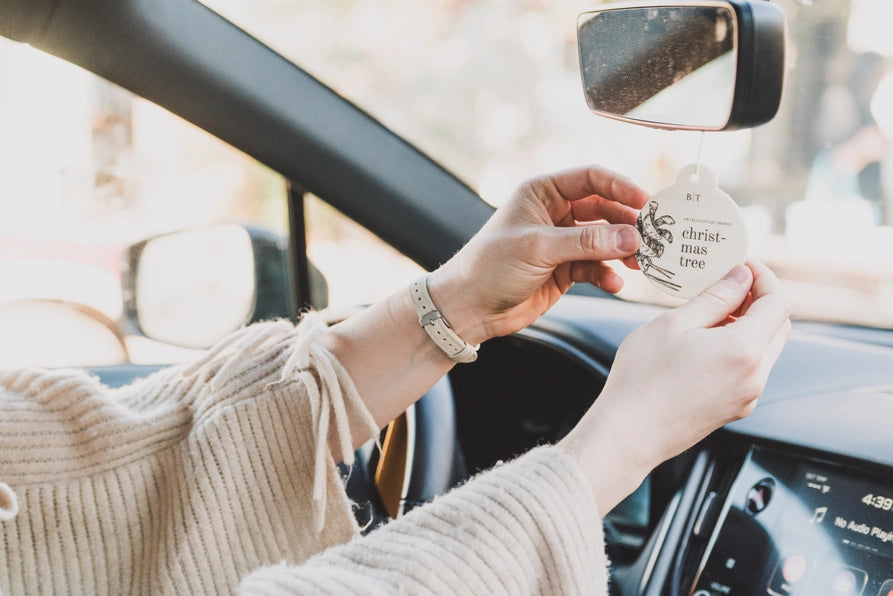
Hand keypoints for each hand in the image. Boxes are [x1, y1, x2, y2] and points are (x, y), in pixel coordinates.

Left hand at [428, 166, 648, 344]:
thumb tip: (629, 237)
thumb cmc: (488, 266)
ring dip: (622, 251)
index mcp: (542, 192)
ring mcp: (560, 242)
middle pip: (603, 210)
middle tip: (650, 238)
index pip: (591, 179)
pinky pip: (596, 267)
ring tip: (638, 262)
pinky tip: (614, 283)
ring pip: (604, 240)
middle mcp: (553, 213)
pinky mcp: (564, 269)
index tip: (645, 202)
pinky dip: (607, 274)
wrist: (469, 308)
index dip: (620, 187)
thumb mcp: (538, 247)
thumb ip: (586, 243)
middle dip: (626, 224)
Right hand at [560, 260, 790, 511]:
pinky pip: (749, 369)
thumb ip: (715, 297)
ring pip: (765, 349)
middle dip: (758, 300)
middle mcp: (754, 376)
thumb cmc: (643, 380)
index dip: (763, 278)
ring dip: (748, 324)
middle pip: (778, 326)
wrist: (628, 434)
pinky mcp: (734, 408)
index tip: (742, 265)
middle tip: (726, 284)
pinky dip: (738, 348)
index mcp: (743, 351)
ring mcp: (746, 396)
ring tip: (710, 313)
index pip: (777, 303)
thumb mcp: (674, 324)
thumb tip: (740, 278)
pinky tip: (705, 342)